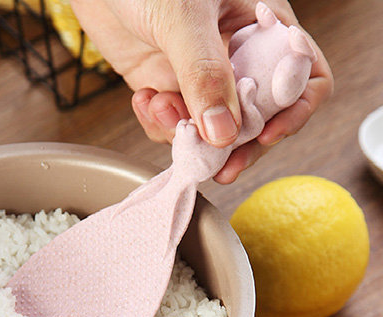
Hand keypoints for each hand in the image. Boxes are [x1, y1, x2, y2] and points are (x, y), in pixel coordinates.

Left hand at [71, 0, 332, 182]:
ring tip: (158, 105)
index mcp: (261, 27)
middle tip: (218, 167)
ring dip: (185, 132)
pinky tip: (143, 99)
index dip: (294, 111)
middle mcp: (237, 57)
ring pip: (211, 131)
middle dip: (237, 144)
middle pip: (259, 118)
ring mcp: (201, 77)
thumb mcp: (183, 19)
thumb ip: (204, 75)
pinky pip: (174, 126)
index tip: (266, 136)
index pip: (302, 77)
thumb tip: (224, 135)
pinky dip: (158, 124)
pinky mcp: (168, 89)